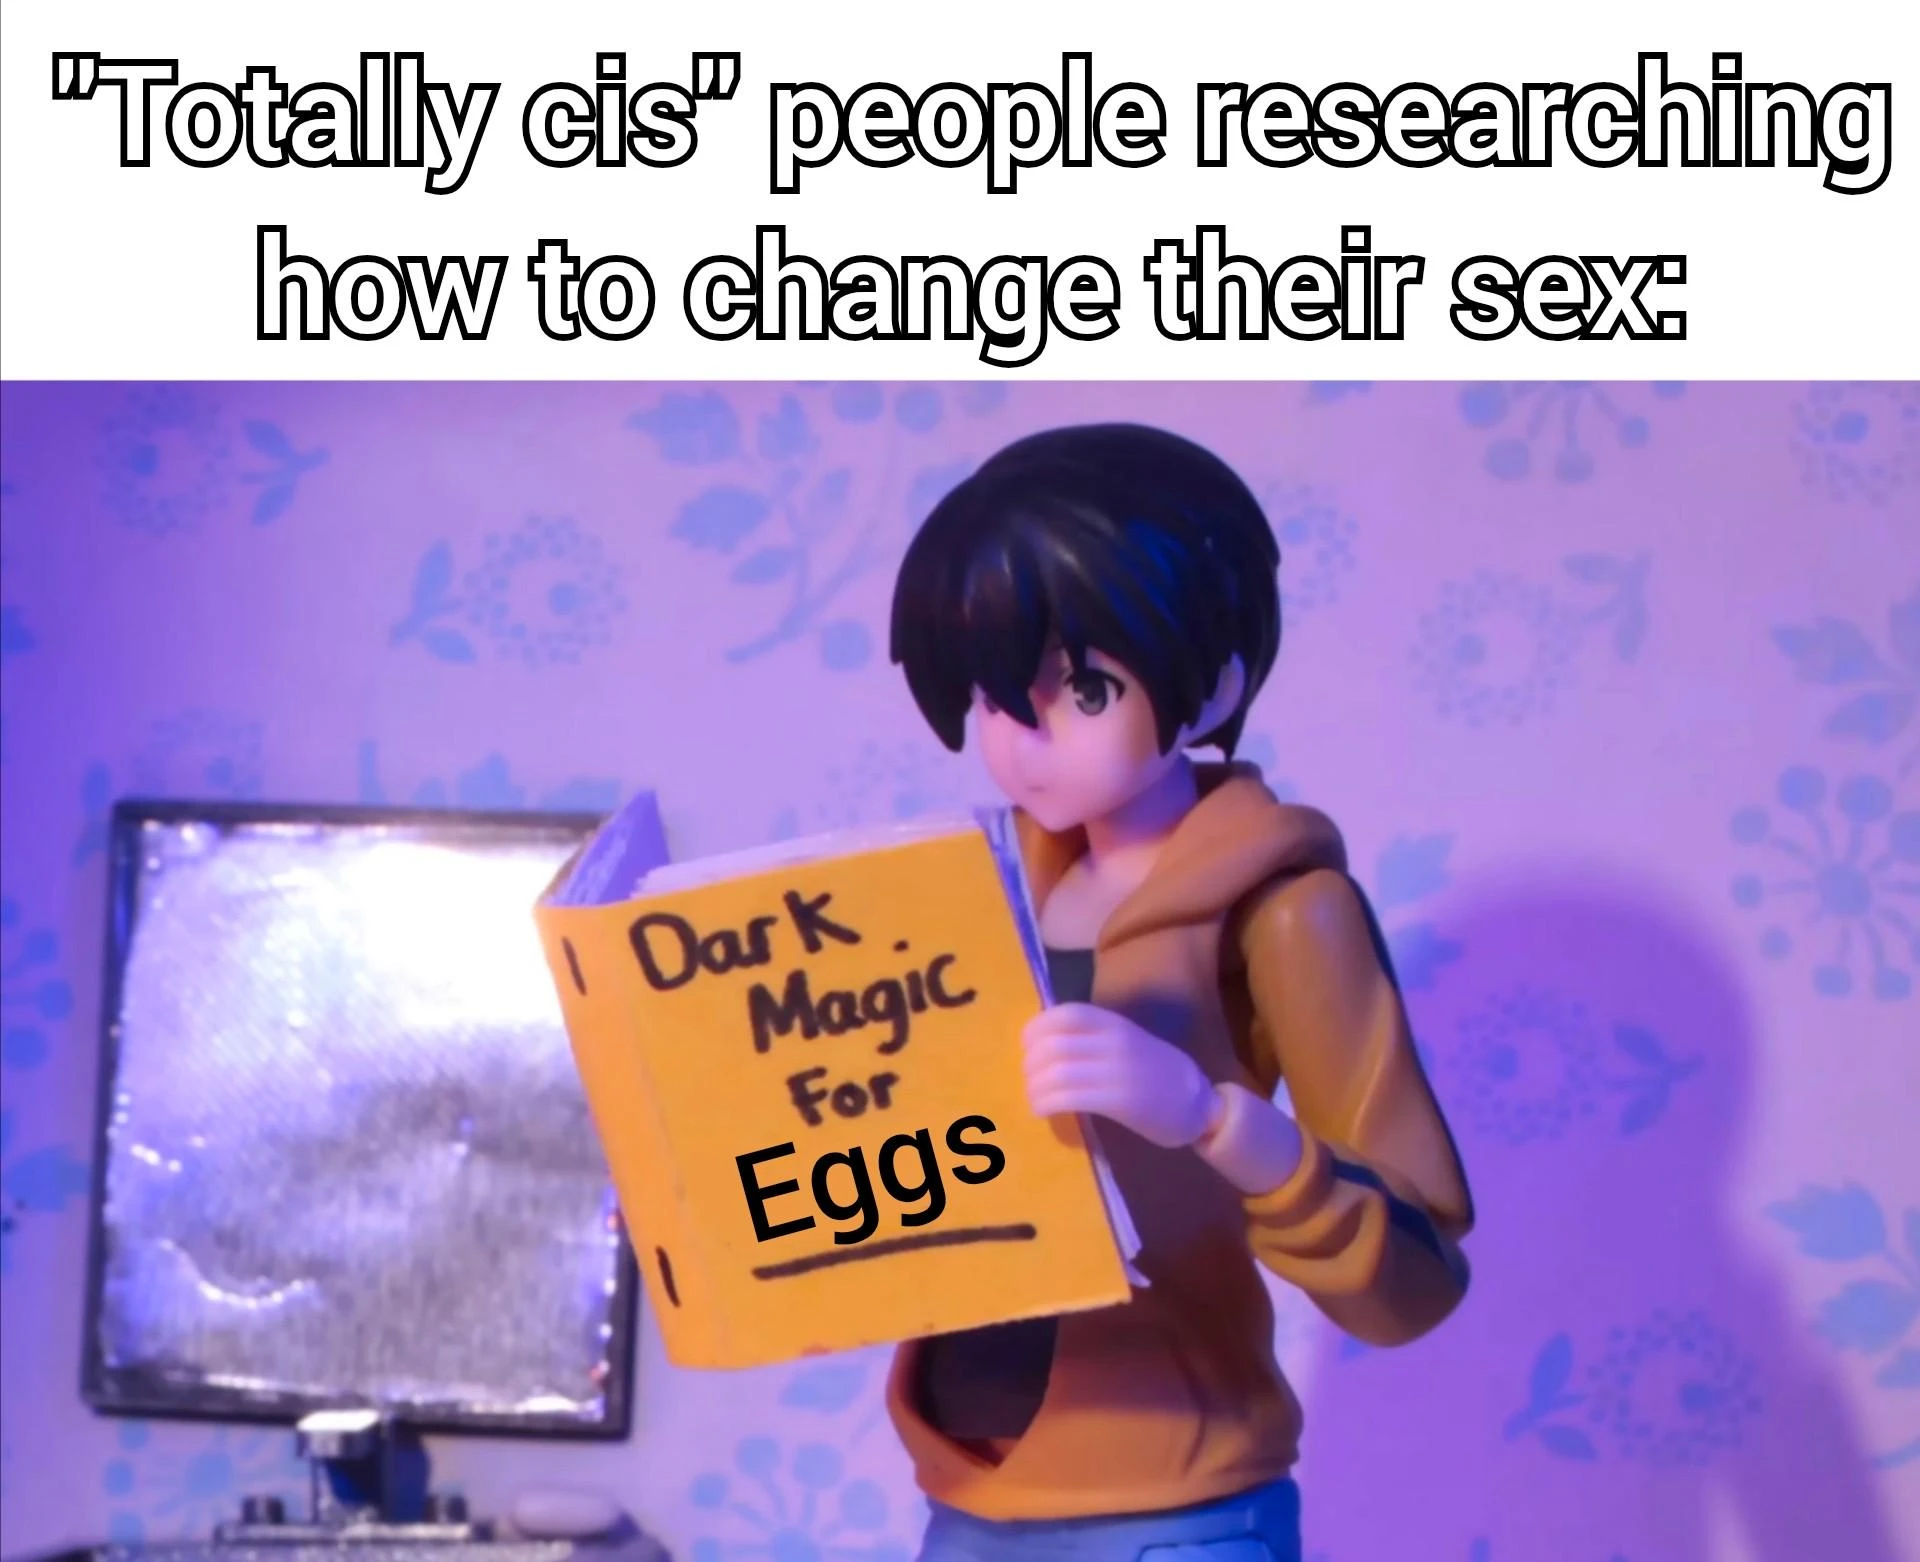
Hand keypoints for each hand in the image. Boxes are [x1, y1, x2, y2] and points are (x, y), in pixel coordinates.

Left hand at [1022, 1003, 1220, 1148]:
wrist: (1197, 1103)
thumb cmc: (1157, 1073)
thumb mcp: (1127, 1041)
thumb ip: (1093, 1037)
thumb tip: (1046, 1043)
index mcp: (1114, 1024)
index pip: (1065, 1014)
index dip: (1036, 1029)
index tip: (1026, 1046)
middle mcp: (1114, 1043)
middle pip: (1053, 1045)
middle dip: (1030, 1064)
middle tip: (1029, 1079)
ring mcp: (1118, 1072)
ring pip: (1057, 1072)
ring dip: (1035, 1088)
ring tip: (1034, 1099)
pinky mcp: (1120, 1101)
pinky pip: (1070, 1097)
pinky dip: (1046, 1103)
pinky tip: (1042, 1111)